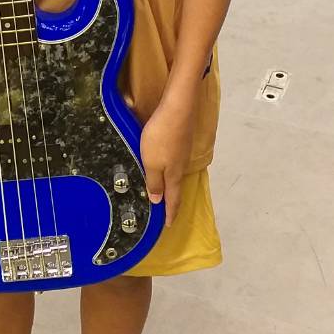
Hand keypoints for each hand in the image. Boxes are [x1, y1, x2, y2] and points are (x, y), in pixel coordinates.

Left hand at [140, 92, 194, 228]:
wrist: (178, 108)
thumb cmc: (161, 137)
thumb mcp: (151, 163)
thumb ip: (154, 182)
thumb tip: (157, 201)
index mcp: (173, 175)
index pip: (173, 200)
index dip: (170, 214)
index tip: (169, 225)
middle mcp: (180, 166)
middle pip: (176, 188)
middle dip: (172, 201)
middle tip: (167, 212)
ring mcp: (182, 152)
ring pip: (176, 174)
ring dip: (170, 186)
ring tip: (165, 193)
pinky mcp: (181, 140)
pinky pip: (175, 162)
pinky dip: (170, 171)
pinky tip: (166, 168)